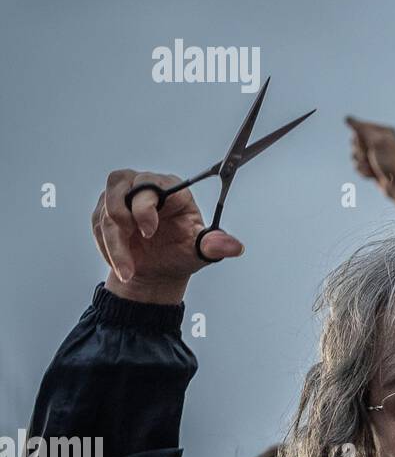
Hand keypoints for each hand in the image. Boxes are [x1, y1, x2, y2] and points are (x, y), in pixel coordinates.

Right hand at [93, 170, 243, 302]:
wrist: (158, 273)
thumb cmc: (181, 255)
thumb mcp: (200, 252)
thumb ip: (214, 246)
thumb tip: (235, 247)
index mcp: (173, 189)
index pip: (150, 183)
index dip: (144, 206)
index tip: (149, 232)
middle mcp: (145, 186)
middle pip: (119, 186)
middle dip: (121, 220)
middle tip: (133, 246)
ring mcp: (122, 197)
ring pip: (105, 210)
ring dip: (113, 243)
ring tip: (127, 269)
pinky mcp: (105, 211)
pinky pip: (97, 224)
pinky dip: (106, 247)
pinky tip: (122, 262)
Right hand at [345, 116, 394, 195]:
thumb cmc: (390, 162)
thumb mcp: (376, 142)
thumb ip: (361, 129)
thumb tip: (347, 118)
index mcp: (385, 131)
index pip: (360, 127)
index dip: (360, 139)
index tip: (370, 147)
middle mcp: (380, 141)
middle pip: (354, 141)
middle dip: (360, 152)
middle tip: (372, 158)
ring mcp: (375, 154)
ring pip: (354, 155)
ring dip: (361, 163)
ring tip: (374, 168)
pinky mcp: (371, 165)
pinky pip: (357, 166)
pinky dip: (363, 171)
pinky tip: (373, 175)